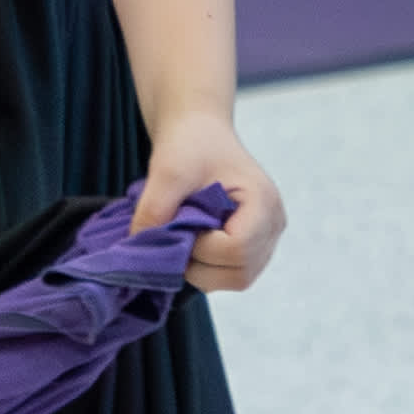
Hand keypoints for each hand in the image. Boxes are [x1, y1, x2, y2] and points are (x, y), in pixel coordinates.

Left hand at [132, 114, 286, 292]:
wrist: (200, 132)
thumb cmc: (191, 143)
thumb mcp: (168, 170)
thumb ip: (154, 210)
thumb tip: (139, 250)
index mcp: (263, 202)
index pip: (238, 249)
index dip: (202, 249)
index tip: (180, 226)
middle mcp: (273, 225)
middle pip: (240, 274)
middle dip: (200, 265)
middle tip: (177, 236)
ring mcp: (266, 239)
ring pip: (236, 280)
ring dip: (202, 269)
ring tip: (186, 237)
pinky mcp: (253, 247)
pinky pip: (231, 275)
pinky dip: (207, 268)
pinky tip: (194, 241)